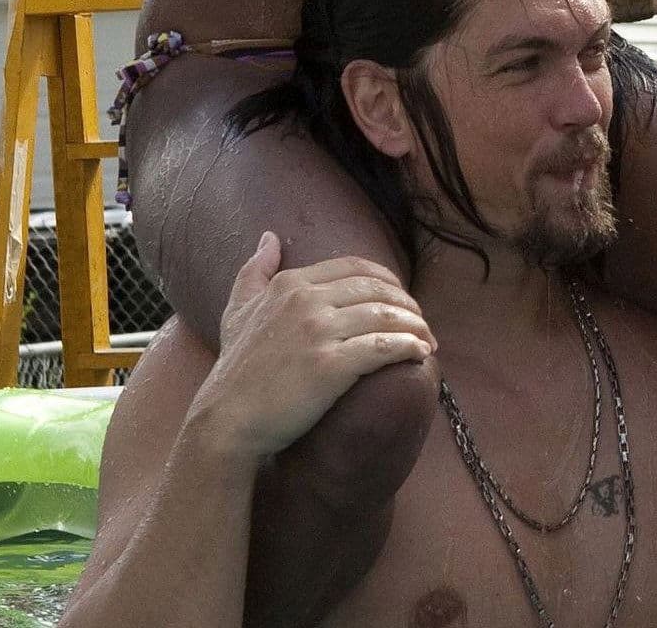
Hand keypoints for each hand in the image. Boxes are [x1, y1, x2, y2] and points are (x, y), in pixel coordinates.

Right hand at [193, 233, 434, 460]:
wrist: (228, 419)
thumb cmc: (236, 370)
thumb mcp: (237, 310)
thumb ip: (254, 271)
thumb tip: (269, 237)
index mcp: (291, 284)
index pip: (356, 268)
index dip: (388, 281)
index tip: (401, 300)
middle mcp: (306, 300)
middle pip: (377, 290)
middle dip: (407, 305)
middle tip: (422, 323)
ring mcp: (319, 332)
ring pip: (385, 316)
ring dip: (416, 326)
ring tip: (428, 340)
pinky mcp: (331, 366)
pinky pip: (383, 347)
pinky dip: (409, 347)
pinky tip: (421, 353)